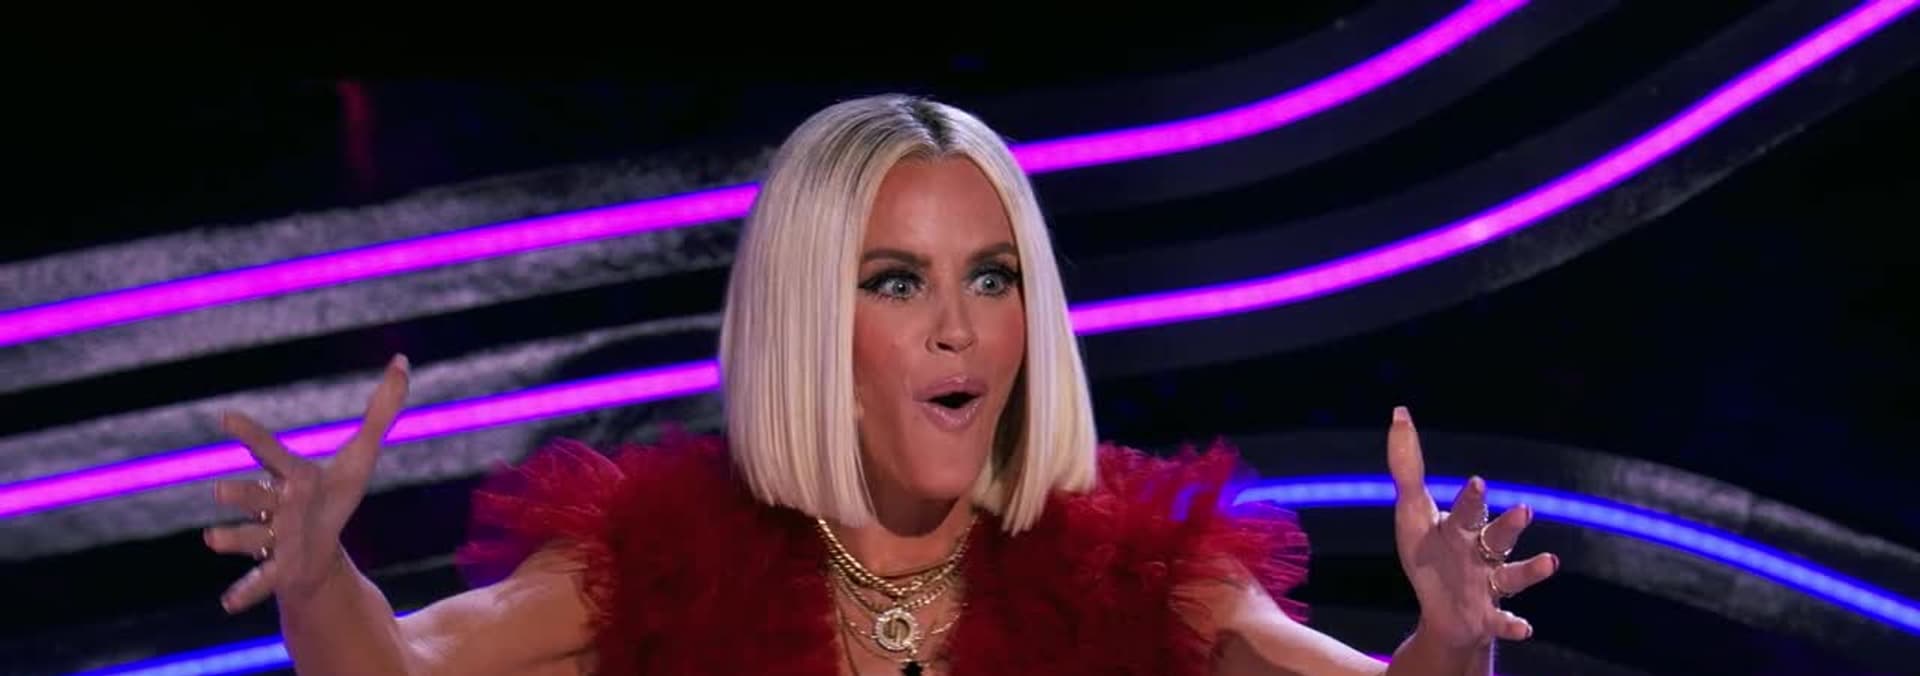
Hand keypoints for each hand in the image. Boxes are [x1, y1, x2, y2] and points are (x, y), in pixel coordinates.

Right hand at [203, 354, 410, 612]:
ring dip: (233, 539)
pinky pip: (259, 582)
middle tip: (222, 491)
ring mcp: (274, 540)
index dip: (251, 435)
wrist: (318, 552)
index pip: (272, 453)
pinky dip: (244, 591)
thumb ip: (380, 411)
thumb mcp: (362, 457)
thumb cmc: (331, 498)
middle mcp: (277, 507)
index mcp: (294, 477)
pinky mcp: (278, 571)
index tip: (226, 417)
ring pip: (250, 538)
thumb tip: (402, 360)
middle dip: (242, 494)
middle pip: (257, 497)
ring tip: (211, 538)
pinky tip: (228, 604)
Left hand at [1386, 406, 1557, 648]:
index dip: (1472, 498)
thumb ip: (1408, 468)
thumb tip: (1399, 412)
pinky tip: (1523, 627)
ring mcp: (1490, 585)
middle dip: (1510, 525)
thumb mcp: (1413, 514)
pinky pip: (1505, 620)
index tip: (1477, 482)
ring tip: (1550, 562)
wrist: (1443, 612)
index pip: (1468, 509)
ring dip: (1532, 569)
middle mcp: (1483, 553)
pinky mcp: (1489, 616)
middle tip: (1524, 510)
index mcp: (1463, 528)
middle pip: (1498, 536)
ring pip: (1514, 574)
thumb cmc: (1431, 554)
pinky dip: (1514, 624)